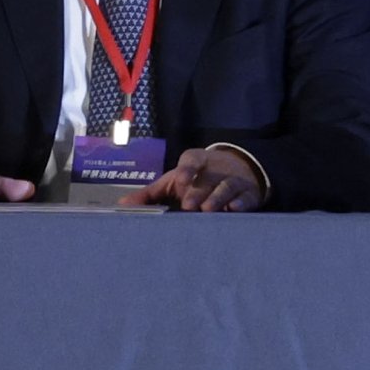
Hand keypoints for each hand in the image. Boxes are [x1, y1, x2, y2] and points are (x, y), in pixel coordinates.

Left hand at [129, 146, 265, 212]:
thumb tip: (122, 206)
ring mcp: (233, 180)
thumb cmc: (196, 180)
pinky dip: (241, 203)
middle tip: (189, 206)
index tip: (180, 180)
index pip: (191, 160)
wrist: (237, 170)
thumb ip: (150, 195)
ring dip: (218, 198)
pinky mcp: (248, 193)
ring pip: (226, 187)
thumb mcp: (173, 183)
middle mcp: (215, 170)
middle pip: (207, 179)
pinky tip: (234, 210)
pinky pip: (246, 198)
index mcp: (197, 161)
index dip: (186, 169)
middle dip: (198, 191)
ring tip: (209, 210)